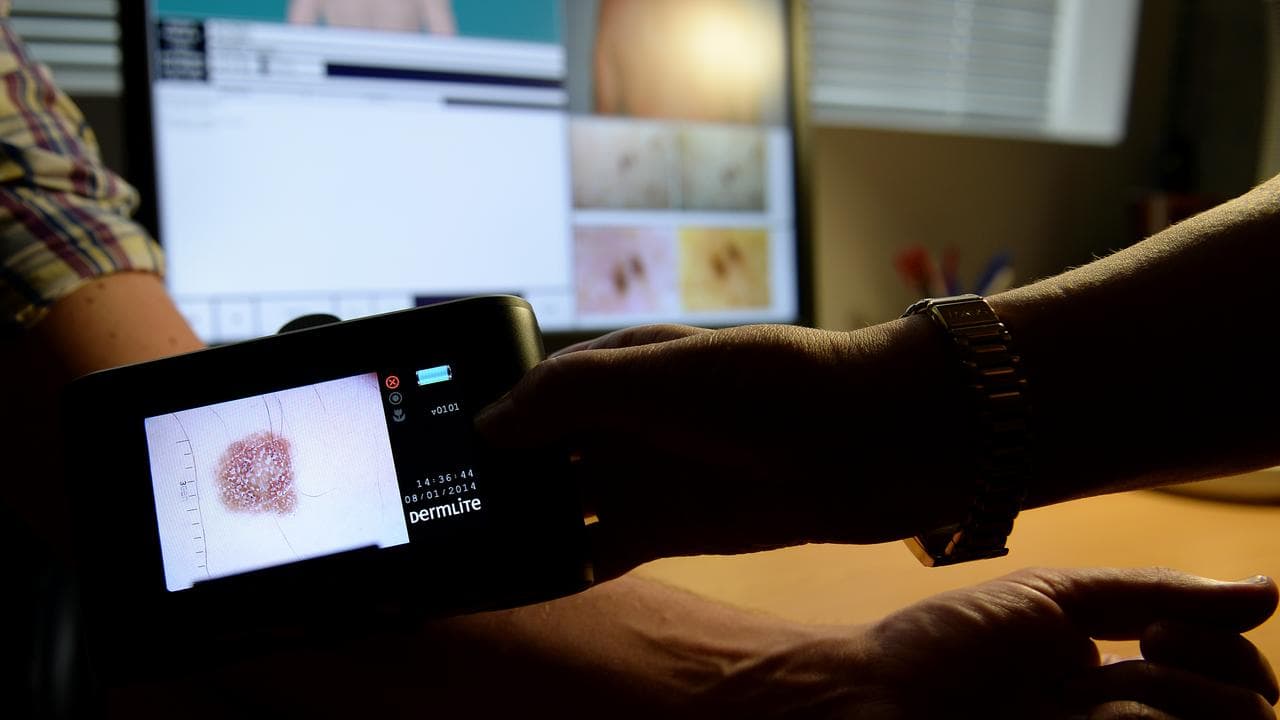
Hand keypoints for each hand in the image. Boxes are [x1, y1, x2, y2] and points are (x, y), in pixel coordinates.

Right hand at [476, 322, 966, 576]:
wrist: (872, 441)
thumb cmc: (776, 384)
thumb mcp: (668, 371)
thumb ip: (576, 392)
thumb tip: (490, 423)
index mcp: (616, 367)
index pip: (526, 392)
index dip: (480, 417)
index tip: (427, 445)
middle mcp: (621, 422)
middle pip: (536, 455)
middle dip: (494, 479)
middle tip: (437, 511)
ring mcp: (643, 477)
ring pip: (560, 506)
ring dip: (522, 525)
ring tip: (467, 551)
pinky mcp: (668, 528)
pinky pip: (599, 550)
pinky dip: (564, 565)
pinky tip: (526, 581)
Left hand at [803, 567, 1277, 718]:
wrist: (873, 699)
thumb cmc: (949, 645)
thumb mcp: (1053, 600)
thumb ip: (1155, 590)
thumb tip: (1270, 591)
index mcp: (1127, 681)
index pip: (1235, 677)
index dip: (1227, 653)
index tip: (1153, 629)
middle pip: (1241, 715)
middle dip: (1213, 678)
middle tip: (1140, 652)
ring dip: (1177, 705)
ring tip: (1101, 693)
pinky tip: (1094, 716)